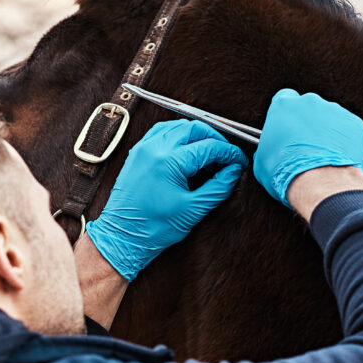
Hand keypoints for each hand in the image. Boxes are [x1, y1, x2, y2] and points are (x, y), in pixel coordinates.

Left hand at [86, 119, 247, 280]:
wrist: (123, 236)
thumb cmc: (154, 227)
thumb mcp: (193, 209)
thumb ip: (218, 187)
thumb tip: (234, 171)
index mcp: (169, 162)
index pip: (209, 147)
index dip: (229, 154)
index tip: (239, 162)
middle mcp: (155, 149)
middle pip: (194, 129)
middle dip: (214, 139)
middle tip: (226, 157)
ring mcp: (144, 149)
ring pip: (177, 126)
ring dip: (195, 135)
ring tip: (207, 154)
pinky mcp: (137, 153)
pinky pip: (160, 132)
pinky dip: (176, 136)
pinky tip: (185, 151)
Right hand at [253, 89, 362, 207]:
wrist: (320, 183)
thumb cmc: (289, 172)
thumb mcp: (262, 162)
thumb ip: (266, 147)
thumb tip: (269, 152)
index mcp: (284, 107)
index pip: (284, 98)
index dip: (286, 114)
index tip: (287, 126)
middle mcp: (310, 103)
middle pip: (308, 108)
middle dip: (307, 123)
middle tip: (305, 145)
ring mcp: (335, 112)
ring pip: (330, 118)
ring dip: (326, 132)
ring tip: (323, 155)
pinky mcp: (354, 124)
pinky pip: (349, 130)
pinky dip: (344, 141)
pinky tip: (337, 157)